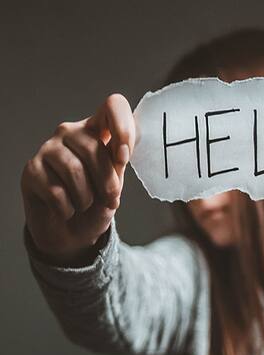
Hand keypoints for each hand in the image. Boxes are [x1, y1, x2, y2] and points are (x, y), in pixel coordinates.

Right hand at [21, 94, 134, 263]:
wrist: (73, 232)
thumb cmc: (98, 202)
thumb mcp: (115, 183)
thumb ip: (118, 164)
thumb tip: (121, 151)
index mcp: (97, 129)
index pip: (113, 105)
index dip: (122, 128)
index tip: (124, 157)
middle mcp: (71, 132)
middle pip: (93, 147)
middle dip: (107, 182)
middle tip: (111, 200)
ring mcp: (48, 148)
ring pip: (74, 170)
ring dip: (86, 197)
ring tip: (85, 204)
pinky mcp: (31, 169)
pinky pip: (55, 190)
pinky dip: (68, 208)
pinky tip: (67, 209)